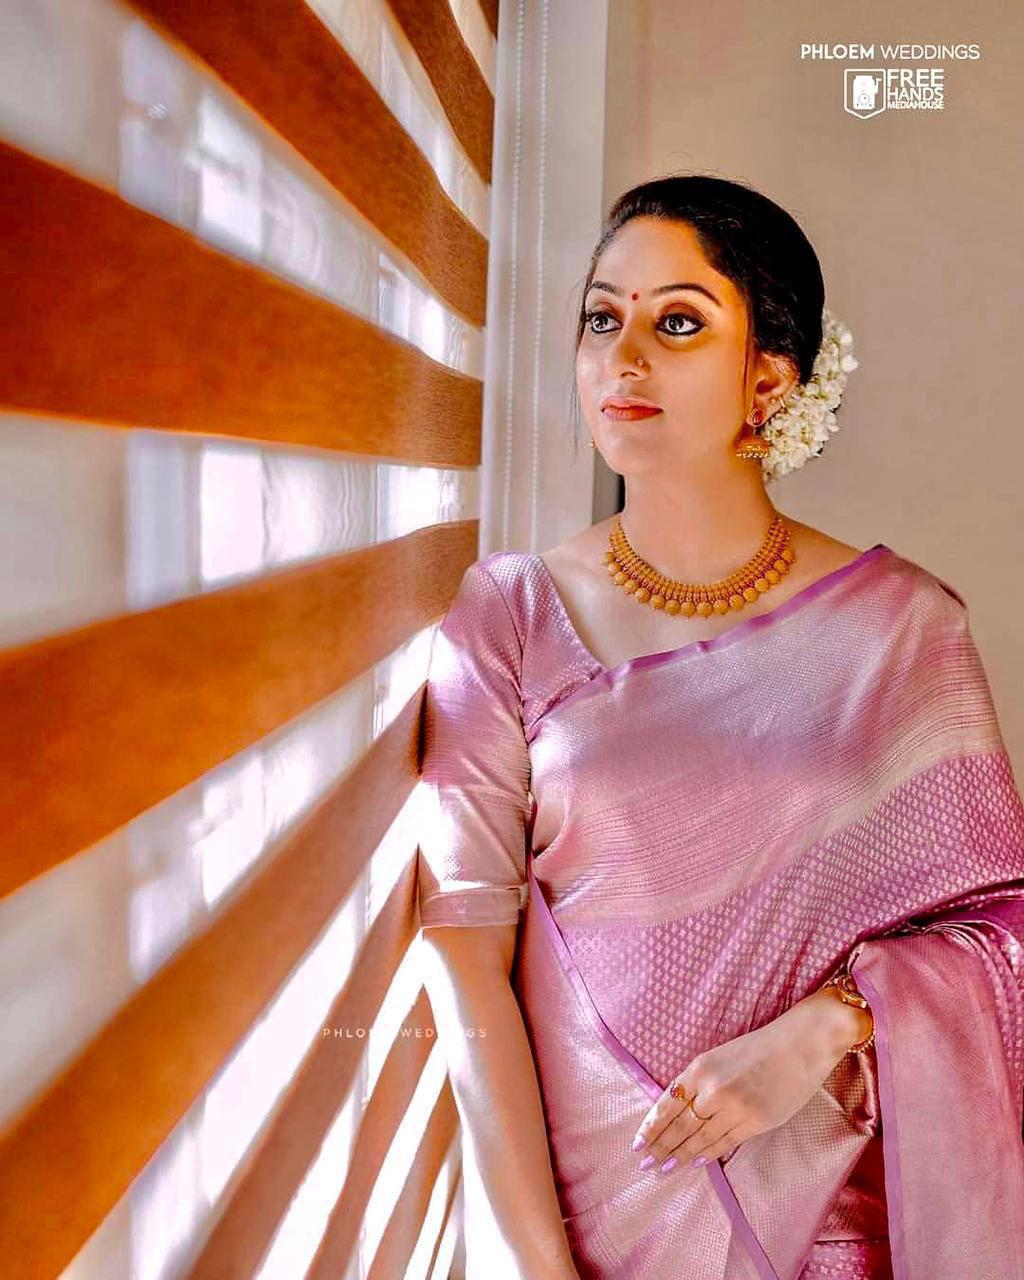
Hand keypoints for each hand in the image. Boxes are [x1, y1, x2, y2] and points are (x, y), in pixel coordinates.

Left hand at [628, 987, 871, 1173]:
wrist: (800, 1045)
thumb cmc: (758, 1049)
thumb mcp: (719, 1057)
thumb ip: (699, 1082)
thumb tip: (678, 1113)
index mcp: (700, 1067)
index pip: (667, 1103)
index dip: (651, 1126)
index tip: (638, 1143)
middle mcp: (713, 1088)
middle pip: (680, 1125)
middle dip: (660, 1146)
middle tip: (645, 1164)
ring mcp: (735, 1107)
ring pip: (700, 1138)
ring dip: (680, 1155)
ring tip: (663, 1168)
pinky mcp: (756, 1122)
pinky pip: (725, 1143)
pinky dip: (707, 1155)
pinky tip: (694, 1163)